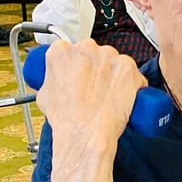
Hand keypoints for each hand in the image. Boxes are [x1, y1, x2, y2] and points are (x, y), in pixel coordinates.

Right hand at [38, 40, 146, 181]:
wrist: (85, 132)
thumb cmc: (66, 119)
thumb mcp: (45, 94)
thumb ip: (52, 80)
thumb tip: (58, 81)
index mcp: (62, 51)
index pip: (73, 50)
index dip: (80, 65)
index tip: (84, 75)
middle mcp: (86, 48)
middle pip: (96, 54)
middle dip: (99, 69)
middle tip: (98, 89)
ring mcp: (109, 56)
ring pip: (116, 63)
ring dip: (117, 76)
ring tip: (111, 97)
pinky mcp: (128, 69)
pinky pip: (135, 74)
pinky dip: (134, 85)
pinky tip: (126, 99)